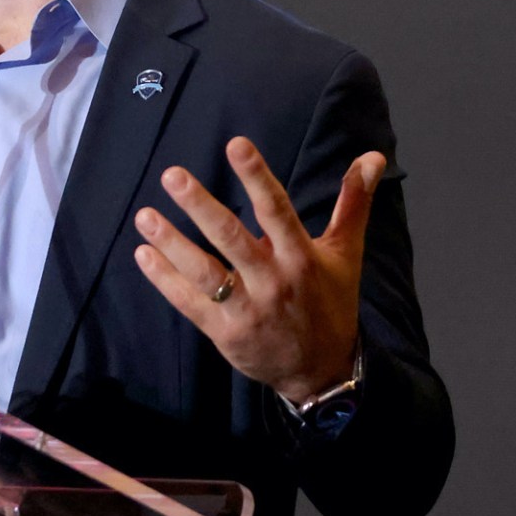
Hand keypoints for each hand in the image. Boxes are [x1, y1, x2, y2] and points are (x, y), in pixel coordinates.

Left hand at [131, 138, 382, 404]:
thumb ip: (354, 202)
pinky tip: (143, 253)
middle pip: (232, 238)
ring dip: (172, 243)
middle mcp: (273, 281)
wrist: (321, 371)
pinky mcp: (225, 332)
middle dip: (200, 206)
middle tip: (171, 175)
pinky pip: (189, 303)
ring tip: (144, 215)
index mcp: (302, 257)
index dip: (257, 177)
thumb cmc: (330, 302)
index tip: (235, 144)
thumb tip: (373, 157)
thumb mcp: (345, 253)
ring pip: (204, 272)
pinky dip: (164, 279)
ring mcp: (247, 309)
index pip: (277, 210)